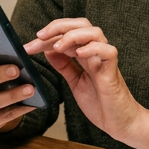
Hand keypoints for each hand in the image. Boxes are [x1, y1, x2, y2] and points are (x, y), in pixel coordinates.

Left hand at [23, 18, 145, 141]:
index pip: (67, 34)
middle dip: (58, 26)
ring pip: (95, 32)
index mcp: (86, 54)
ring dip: (73, 35)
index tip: (29, 45)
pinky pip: (109, 51)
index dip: (48, 36)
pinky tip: (79, 54)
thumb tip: (48, 50)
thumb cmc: (100, 103)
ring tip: (57, 46)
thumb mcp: (75, 82)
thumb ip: (64, 65)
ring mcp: (105, 61)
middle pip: (81, 24)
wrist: (120, 123)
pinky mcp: (113, 72)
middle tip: (40, 36)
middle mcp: (95, 53)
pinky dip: (93, 48)